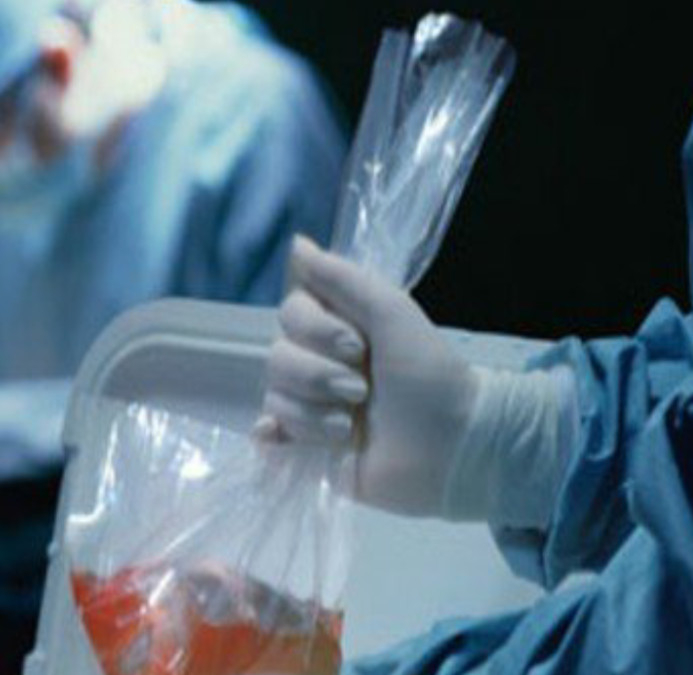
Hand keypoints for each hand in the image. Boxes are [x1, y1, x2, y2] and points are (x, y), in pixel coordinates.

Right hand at [255, 237, 479, 516]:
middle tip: (361, 392)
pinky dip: (274, 435)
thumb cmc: (429, 376)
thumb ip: (342, 278)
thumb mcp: (392, 313)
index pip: (290, 314)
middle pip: (276, 356)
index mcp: (338, 329)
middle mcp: (319, 364)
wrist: (453, 446)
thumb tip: (297, 244)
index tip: (358, 346)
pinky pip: (270, 433)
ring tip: (350, 427)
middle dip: (318, 376)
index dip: (315, 330)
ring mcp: (312, 407)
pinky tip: (280, 440)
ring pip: (275, 396)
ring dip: (313, 412)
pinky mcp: (308, 448)